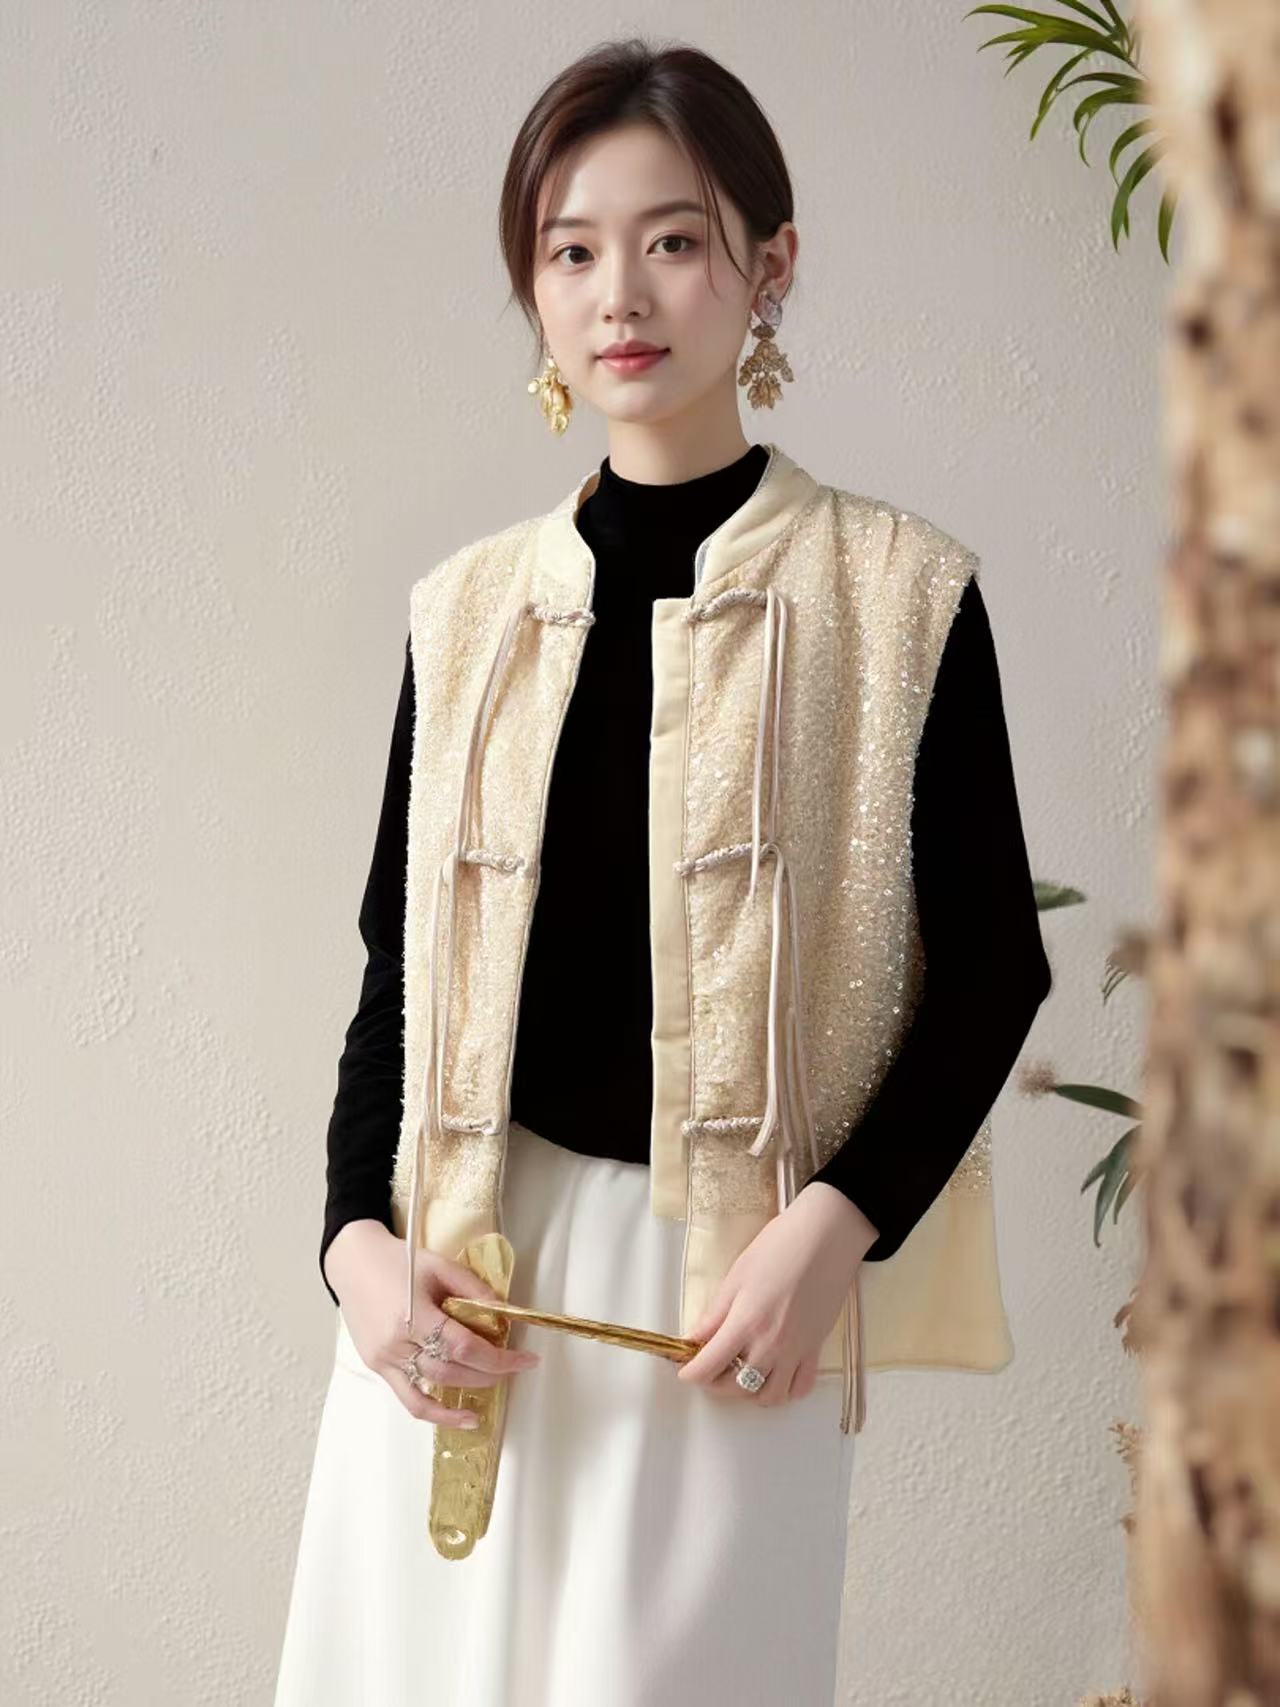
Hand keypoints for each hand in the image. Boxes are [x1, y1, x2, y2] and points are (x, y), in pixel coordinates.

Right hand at [323, 1219, 540, 1426]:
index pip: (464, 1347)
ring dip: (468, 1392)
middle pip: (451, 1372)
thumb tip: (505, 1315)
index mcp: (413, 1315)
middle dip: (489, 1373)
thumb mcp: (440, 1266)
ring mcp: (384, 1360)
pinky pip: (409, 1399)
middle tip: (514, 1366)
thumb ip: (474, 1290)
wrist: (353, 1263)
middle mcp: (397, 1344)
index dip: (499, 1358)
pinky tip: (461, 1417)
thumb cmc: (397, 1260)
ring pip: (433, 1389)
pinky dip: (436, 1413)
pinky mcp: (378, 1367)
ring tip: (494, 1383)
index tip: (527, 1360)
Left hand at [675, 1184, 876, 1407]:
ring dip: (749, 1392)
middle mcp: (771, 1345)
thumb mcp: (738, 1276)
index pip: (709, 1366)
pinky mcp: (816, 1348)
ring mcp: (796, 1351)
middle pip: (735, 1387)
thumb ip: (716, 1314)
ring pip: (769, 1396)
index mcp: (746, 1323)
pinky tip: (774, 1375)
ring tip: (740, 1372)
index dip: (691, 1373)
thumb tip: (693, 1339)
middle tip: (709, 1366)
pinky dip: (785, 1391)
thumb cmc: (780, 1246)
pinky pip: (800, 1388)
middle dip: (715, 1382)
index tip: (685, 1370)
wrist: (827, 1237)